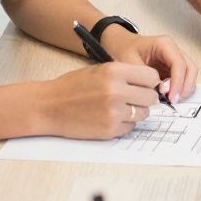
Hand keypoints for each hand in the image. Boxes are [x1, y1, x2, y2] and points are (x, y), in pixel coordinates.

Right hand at [35, 62, 161, 138]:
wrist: (48, 106)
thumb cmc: (72, 87)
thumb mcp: (99, 70)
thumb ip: (125, 75)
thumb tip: (150, 83)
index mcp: (114, 71)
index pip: (151, 77)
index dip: (149, 82)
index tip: (145, 85)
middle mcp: (116, 91)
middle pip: (151, 97)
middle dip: (145, 98)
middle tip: (134, 98)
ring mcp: (113, 112)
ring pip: (143, 113)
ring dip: (136, 112)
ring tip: (119, 108)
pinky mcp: (109, 129)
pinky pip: (131, 127)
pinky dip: (124, 124)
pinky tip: (110, 117)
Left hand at [101, 27, 197, 103]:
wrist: (121, 45)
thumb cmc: (124, 49)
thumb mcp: (129, 61)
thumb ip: (142, 76)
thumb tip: (156, 91)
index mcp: (164, 44)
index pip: (178, 63)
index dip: (178, 82)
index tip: (171, 97)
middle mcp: (173, 50)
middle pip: (190, 68)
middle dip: (185, 86)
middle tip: (174, 101)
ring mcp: (175, 59)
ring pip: (189, 74)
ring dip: (183, 89)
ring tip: (170, 100)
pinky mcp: (173, 68)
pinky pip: (182, 79)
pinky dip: (179, 89)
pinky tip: (168, 97)